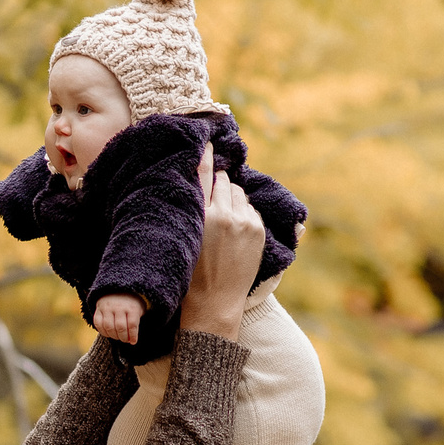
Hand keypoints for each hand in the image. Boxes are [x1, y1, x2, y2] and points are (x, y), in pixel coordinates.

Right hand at [91, 294, 144, 343]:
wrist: (118, 289)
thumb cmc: (131, 304)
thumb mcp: (139, 310)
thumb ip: (135, 325)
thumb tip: (132, 341)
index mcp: (132, 307)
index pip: (132, 324)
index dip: (133, 336)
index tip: (133, 342)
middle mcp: (119, 306)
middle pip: (120, 327)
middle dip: (123, 337)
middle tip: (125, 340)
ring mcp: (107, 307)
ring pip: (108, 327)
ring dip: (113, 336)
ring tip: (117, 337)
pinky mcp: (98, 309)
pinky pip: (98, 324)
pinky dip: (103, 332)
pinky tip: (108, 333)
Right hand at [179, 164, 268, 341]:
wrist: (214, 303)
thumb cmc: (191, 274)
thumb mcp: (185, 237)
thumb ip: (193, 208)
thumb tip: (205, 182)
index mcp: (202, 217)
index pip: (204, 175)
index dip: (206, 156)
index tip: (207, 140)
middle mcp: (225, 215)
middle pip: (224, 182)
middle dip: (219, 185)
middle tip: (212, 197)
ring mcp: (245, 223)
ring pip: (239, 193)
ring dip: (232, 198)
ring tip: (223, 216)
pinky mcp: (258, 231)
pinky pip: (251, 208)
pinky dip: (244, 211)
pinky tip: (235, 227)